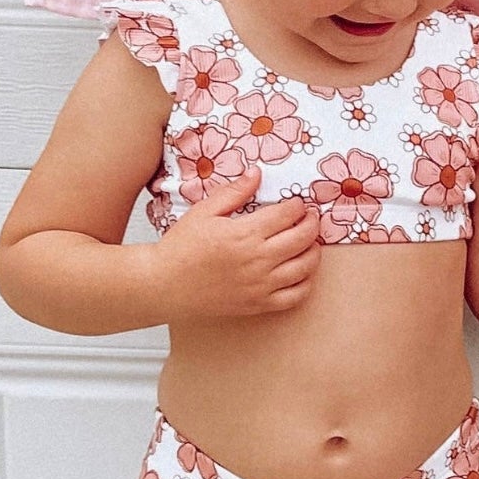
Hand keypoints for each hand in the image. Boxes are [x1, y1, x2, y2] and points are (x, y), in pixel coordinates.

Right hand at [153, 169, 320, 319]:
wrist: (164, 285)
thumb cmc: (180, 248)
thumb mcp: (204, 211)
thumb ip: (234, 192)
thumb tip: (256, 174)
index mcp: (245, 234)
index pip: (287, 215)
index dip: (298, 206)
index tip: (297, 203)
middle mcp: (258, 260)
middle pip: (303, 238)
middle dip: (312, 224)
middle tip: (310, 218)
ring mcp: (260, 285)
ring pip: (305, 267)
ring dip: (314, 251)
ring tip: (310, 242)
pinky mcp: (258, 305)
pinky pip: (295, 296)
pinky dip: (306, 283)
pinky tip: (302, 272)